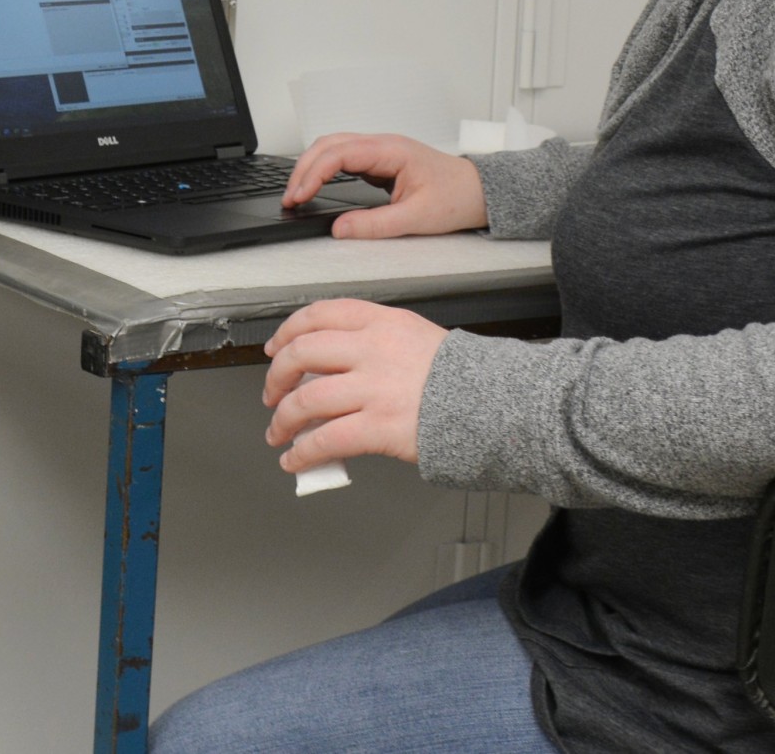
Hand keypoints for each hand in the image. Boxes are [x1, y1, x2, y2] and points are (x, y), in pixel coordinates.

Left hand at [261, 299, 447, 471]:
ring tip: (279, 433)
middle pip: (301, 354)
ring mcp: (375, 388)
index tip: (276, 348)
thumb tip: (333, 370)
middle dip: (276, 377)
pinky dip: (302, 452)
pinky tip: (296, 459)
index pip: (319, 315)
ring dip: (282, 420)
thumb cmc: (465, 379)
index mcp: (383, 323)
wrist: (502, 407)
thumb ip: (376, 345)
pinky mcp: (380, 427)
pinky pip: (325, 440)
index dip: (288, 332)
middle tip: (272, 394)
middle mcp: (374, 350)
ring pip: (305, 400)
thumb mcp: (418, 340)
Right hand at [283, 132, 488, 238]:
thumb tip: (339, 229)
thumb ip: (375, 225)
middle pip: (328, 145)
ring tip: (297, 193)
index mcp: (390, 151)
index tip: (299, 197)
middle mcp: (382, 145)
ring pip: (332, 148)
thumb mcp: (416, 218)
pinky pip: (342, 158)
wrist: (479, 191)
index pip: (338, 154)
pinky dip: (323, 170)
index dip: (313, 175)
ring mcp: (379, 150)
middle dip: (302, 169)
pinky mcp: (379, 161)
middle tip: (290, 199)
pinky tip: (316, 187)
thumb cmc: (456, 198)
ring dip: (310, 167)